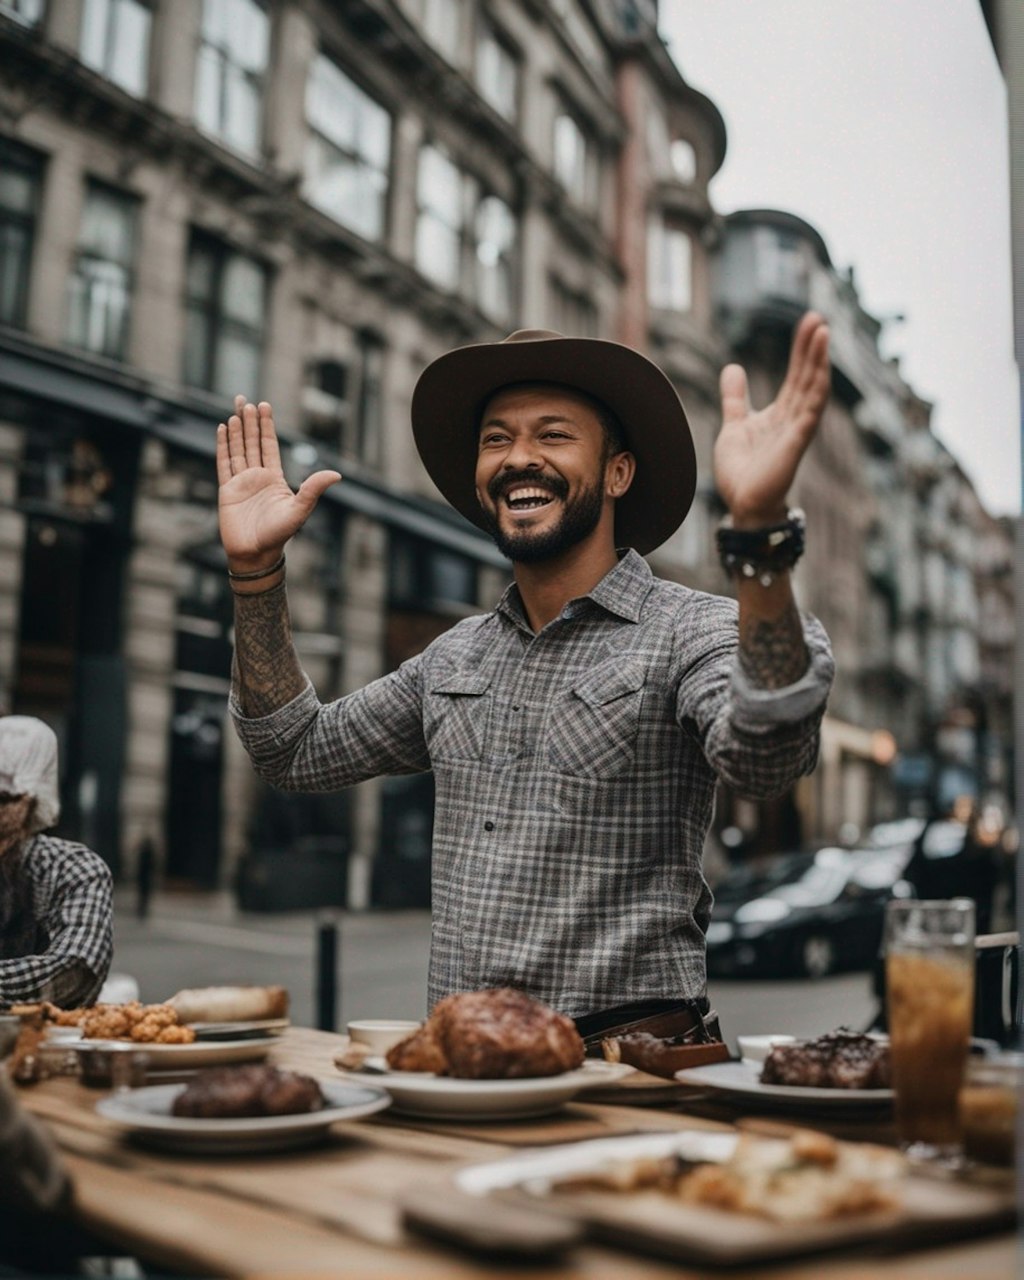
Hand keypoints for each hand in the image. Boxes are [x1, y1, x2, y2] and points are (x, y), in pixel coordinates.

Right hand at [216, 396, 340, 570]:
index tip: (265, 406)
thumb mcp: (300, 509)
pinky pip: (223, 463)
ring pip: (238, 449)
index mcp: (275, 479)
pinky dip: (222, 446)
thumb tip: (337, 474)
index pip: (269, 446)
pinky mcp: (226, 490)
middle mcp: (258, 477)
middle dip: (251, 421)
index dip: (267, 426)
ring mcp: (241, 482)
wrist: (255, 554)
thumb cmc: (279, 535)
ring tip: (235, 408)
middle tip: (247, 399)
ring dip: (237, 430)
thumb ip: (314, 489)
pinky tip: (222, 429)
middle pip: (252, 443)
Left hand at [713, 311, 829, 527]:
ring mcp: (797, 431)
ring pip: (813, 389)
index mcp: (781, 414)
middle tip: (817, 317)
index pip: (796, 375)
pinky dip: (816, 389)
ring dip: (818, 361)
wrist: (742, 504)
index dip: (802, 349)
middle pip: (807, 376)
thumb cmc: (742, 471)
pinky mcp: (795, 443)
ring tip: (822, 331)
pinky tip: (820, 369)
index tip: (808, 322)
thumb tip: (732, 367)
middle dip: (812, 347)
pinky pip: (810, 412)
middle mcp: (794, 419)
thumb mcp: (734, 424)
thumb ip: (735, 398)